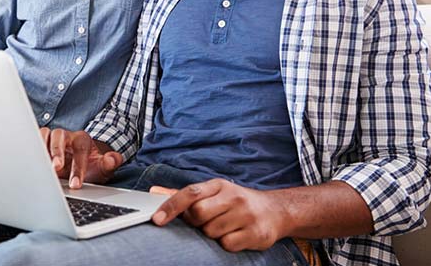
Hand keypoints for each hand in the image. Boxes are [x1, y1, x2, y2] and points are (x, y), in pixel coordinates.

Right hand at [39, 128, 123, 188]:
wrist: (81, 165)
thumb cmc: (90, 166)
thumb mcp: (102, 167)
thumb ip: (110, 163)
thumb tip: (112, 159)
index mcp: (82, 139)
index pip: (80, 150)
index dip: (78, 168)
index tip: (76, 184)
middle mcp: (66, 136)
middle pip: (59, 135)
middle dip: (57, 152)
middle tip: (55, 168)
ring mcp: (52, 138)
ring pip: (44, 134)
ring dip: (41, 148)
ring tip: (40, 165)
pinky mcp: (40, 143)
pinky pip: (33, 140)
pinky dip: (31, 149)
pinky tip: (30, 163)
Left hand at [150, 179, 285, 251]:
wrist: (275, 211)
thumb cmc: (237, 202)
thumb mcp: (214, 192)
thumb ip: (185, 195)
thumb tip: (154, 192)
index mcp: (219, 185)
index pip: (190, 192)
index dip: (171, 206)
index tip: (157, 219)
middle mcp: (233, 196)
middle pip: (199, 213)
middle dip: (196, 222)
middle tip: (204, 222)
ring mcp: (246, 214)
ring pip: (212, 232)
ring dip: (212, 234)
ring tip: (223, 227)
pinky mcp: (256, 233)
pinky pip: (227, 245)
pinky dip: (226, 244)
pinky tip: (234, 236)